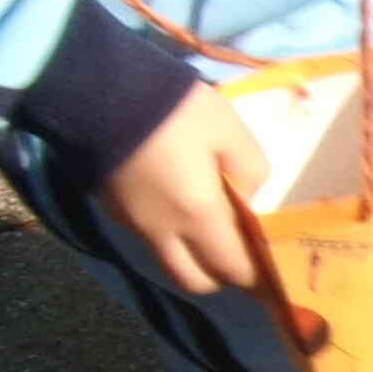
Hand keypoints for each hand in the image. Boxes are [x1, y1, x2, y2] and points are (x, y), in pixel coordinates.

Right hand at [98, 84, 268, 295]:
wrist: (96, 89)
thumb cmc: (172, 109)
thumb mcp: (229, 131)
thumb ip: (251, 171)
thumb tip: (249, 198)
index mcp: (197, 215)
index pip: (233, 270)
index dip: (258, 279)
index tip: (276, 275)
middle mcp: (162, 231)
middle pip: (197, 282)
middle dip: (223, 276)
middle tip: (243, 256)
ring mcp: (132, 222)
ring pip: (169, 263)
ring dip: (195, 260)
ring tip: (214, 234)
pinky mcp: (113, 207)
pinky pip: (149, 239)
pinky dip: (170, 238)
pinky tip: (181, 209)